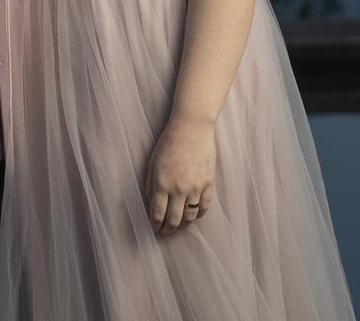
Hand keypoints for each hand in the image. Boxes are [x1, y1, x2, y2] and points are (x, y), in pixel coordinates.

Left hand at [144, 118, 215, 234]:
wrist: (192, 128)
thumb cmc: (169, 142)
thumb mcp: (152, 162)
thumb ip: (150, 184)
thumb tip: (152, 201)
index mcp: (162, 184)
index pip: (158, 214)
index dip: (156, 224)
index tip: (155, 228)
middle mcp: (179, 189)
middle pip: (174, 220)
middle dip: (168, 229)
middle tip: (165, 231)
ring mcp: (195, 188)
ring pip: (190, 216)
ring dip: (184, 223)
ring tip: (179, 223)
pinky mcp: (209, 184)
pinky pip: (204, 207)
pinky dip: (199, 214)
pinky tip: (194, 214)